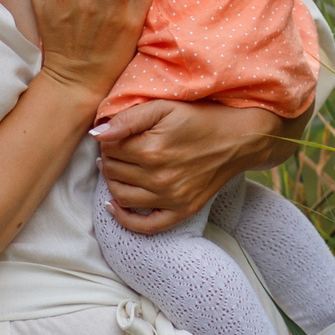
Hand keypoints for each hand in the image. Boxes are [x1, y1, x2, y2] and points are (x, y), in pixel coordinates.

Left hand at [95, 100, 310, 232]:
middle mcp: (158, 178)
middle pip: (112, 171)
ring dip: (112, 182)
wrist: (238, 139)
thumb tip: (95, 134)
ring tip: (118, 167)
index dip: (108, 139)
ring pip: (121, 196)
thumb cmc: (200, 118)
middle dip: (109, 158)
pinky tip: (113, 206)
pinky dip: (124, 219)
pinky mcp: (182, 211)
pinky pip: (145, 227)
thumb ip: (128, 119)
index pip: (109, 148)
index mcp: (151, 149)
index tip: (116, 133)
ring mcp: (170, 198)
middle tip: (118, 148)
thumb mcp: (164, 107)